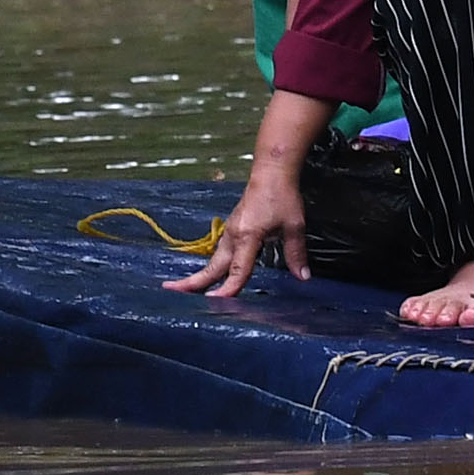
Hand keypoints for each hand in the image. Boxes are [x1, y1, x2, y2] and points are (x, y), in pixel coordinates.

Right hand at [168, 160, 306, 293]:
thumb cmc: (282, 196)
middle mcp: (233, 236)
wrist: (271, 173)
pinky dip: (212, 267)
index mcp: (247, 236)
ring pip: (213, 260)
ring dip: (200, 275)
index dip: (229, 288)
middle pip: (212, 266)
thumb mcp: (294, 225)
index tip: (218, 302)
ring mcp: (230, 232)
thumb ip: (295, 253)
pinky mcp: (232, 229)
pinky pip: (219, 253)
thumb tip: (303, 277)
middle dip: (192, 281)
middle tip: (170, 291)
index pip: (237, 269)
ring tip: (183, 289)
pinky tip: (209, 276)